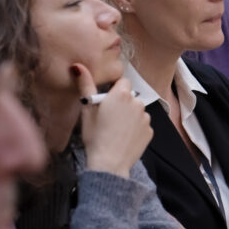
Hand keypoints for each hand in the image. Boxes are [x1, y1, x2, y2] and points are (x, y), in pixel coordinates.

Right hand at [75, 63, 151, 177]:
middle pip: (130, 97)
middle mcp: (138, 102)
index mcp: (122, 94)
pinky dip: (135, 128)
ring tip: (115, 130)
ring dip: (129, 116)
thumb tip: (78, 66)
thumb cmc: (95, 135)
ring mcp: (146, 117)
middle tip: (108, 117)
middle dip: (122, 103)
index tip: (106, 101)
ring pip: (137, 111)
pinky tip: (123, 137)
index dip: (113, 90)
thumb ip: (85, 85)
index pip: (122, 82)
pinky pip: (142, 125)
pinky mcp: (150, 131)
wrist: (109, 163)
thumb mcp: (86, 109)